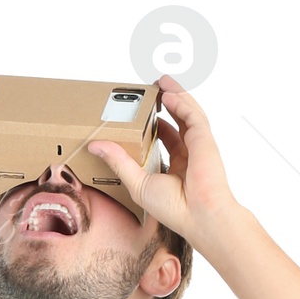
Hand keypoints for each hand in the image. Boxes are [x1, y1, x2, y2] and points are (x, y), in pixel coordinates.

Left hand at [89, 76, 237, 245]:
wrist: (198, 215)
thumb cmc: (174, 208)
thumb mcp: (136, 182)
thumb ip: (118, 161)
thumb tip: (95, 146)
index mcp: (175, 166)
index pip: (164, 137)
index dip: (154, 123)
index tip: (141, 113)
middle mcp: (188, 154)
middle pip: (176, 121)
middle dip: (165, 104)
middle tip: (152, 91)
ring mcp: (197, 145)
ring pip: (186, 113)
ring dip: (175, 95)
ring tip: (160, 83)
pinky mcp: (204, 139)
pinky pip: (192, 115)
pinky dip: (181, 102)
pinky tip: (168, 93)